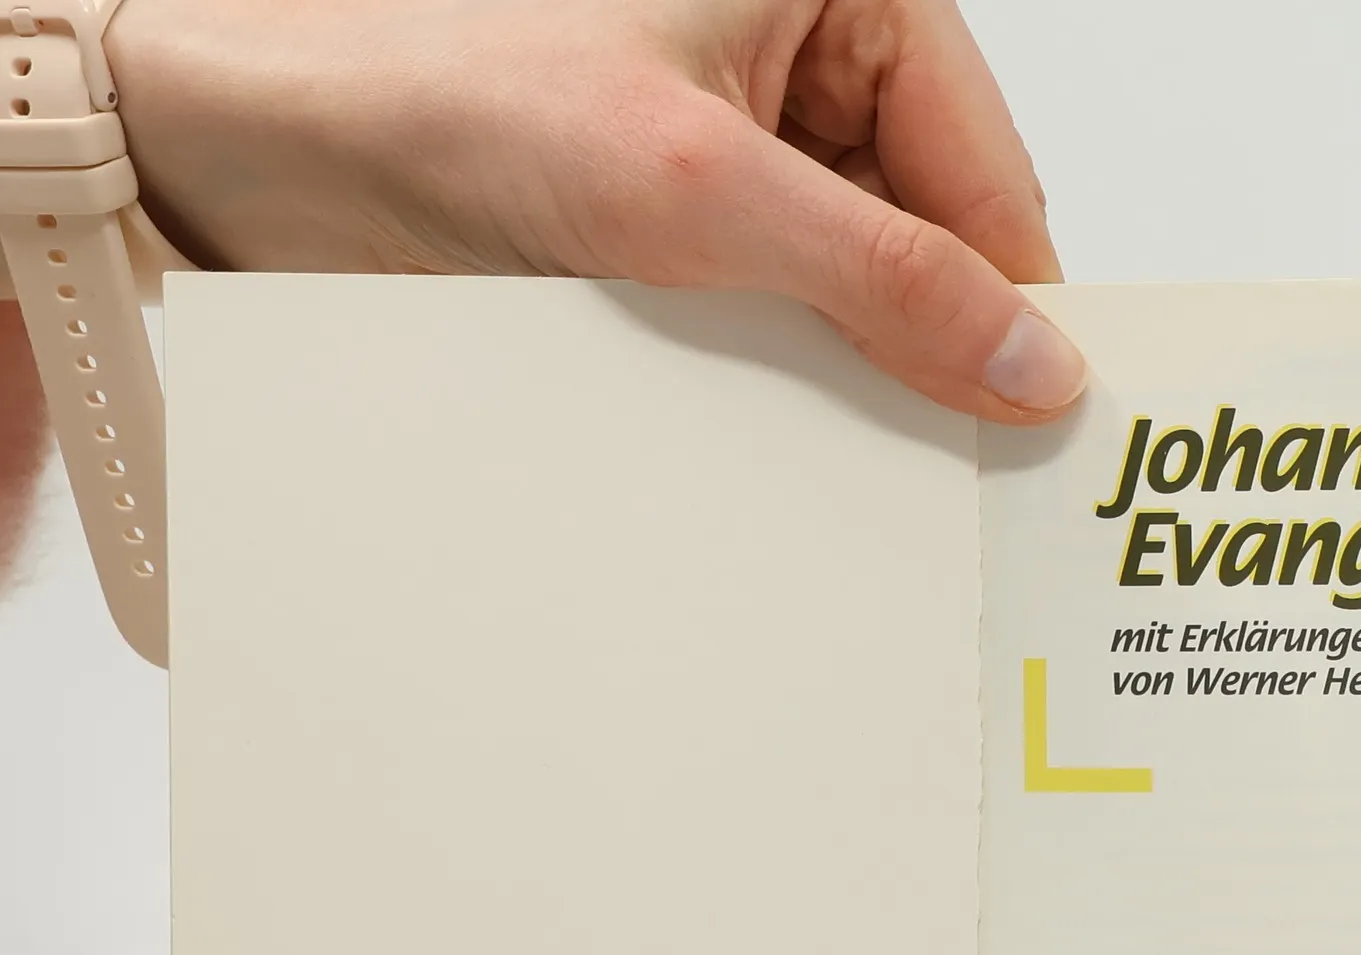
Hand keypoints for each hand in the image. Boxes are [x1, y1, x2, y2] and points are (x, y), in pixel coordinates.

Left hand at [104, 0, 1086, 423]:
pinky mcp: (693, 222)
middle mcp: (802, 54)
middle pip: (934, 230)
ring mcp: (748, 144)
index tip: (1047, 420)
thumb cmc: (448, 91)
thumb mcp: (699, 190)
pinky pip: (789, 313)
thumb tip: (1024, 356)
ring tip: (855, 438)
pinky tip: (787, 423)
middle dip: (935, 342)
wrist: (279, 152)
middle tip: (965, 461)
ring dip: (858, 368)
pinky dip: (795, 377)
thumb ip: (882, 278)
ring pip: (863, 283)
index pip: (987, 167)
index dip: (1017, 299)